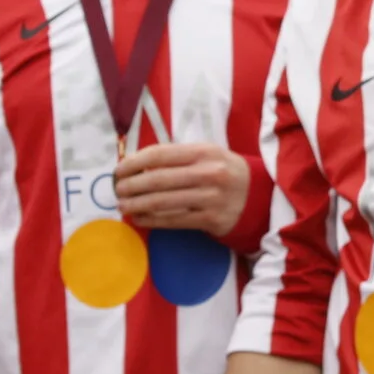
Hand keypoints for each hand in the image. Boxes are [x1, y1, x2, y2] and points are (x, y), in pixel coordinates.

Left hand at [115, 143, 250, 236]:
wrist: (257, 196)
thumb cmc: (224, 171)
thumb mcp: (207, 154)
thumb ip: (177, 157)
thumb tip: (138, 165)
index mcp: (204, 152)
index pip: (160, 154)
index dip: (134, 162)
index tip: (118, 170)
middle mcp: (208, 173)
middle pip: (159, 180)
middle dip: (131, 186)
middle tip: (116, 190)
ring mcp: (210, 198)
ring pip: (163, 202)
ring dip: (137, 205)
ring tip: (123, 206)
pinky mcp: (211, 220)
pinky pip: (174, 221)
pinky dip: (152, 220)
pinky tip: (139, 219)